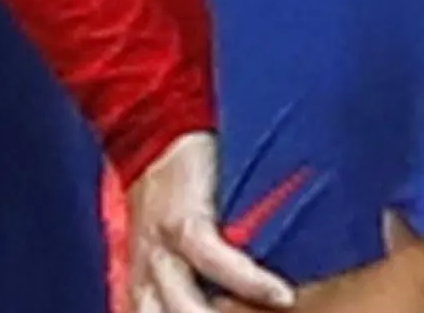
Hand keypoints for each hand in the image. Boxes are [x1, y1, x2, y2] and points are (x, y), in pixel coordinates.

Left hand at [123, 132, 292, 312]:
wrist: (159, 129)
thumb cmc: (178, 192)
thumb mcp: (177, 247)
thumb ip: (198, 282)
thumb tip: (254, 306)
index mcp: (142, 285)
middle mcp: (145, 272)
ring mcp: (160, 247)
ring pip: (182, 306)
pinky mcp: (182, 219)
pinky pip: (214, 260)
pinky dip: (249, 281)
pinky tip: (281, 296)